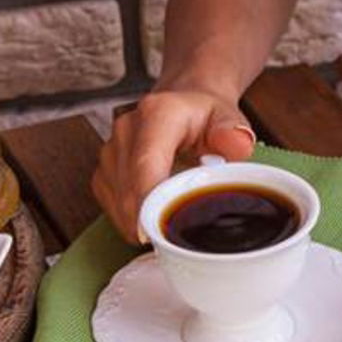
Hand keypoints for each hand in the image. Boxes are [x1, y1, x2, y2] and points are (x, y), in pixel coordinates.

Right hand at [92, 88, 255, 242]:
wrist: (184, 106)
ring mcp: (111, 152)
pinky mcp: (104, 172)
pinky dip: (134, 220)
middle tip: (182, 236)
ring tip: (176, 216)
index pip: (146, 163)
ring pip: (119, 203)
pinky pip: (112, 207)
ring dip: (145, 220)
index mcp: (158, 115)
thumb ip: (235, 133)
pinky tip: (157, 215)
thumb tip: (237, 144)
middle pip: (129, 190)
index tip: (159, 229)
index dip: (149, 200)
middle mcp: (127, 130)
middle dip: (152, 220)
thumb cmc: (206, 117)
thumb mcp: (229, 119)